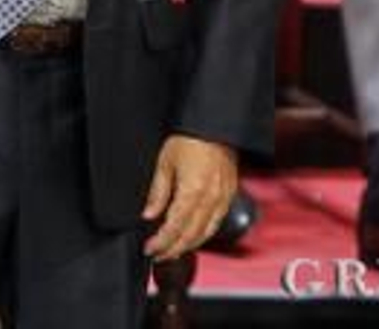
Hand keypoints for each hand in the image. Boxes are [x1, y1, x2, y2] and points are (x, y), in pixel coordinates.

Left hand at [141, 135, 237, 259]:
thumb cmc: (190, 138)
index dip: (161, 242)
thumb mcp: (165, 162)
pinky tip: (194, 235)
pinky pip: (217, 223)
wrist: (214, 125)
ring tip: (173, 250)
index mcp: (192, 192)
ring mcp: (222, 199)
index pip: (174, 228)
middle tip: (158, 254)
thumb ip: (158, 192)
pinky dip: (204, 234)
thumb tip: (148, 214)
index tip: (149, 249)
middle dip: (172, 250)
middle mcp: (210, 200)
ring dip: (188, 246)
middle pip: (190, 236)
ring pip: (205, 234)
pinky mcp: (229, 196)